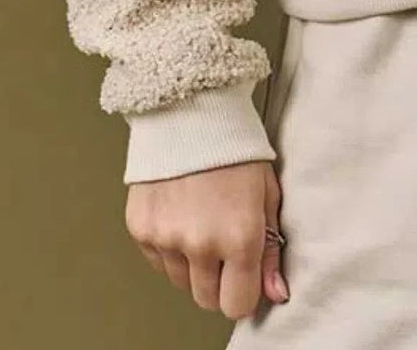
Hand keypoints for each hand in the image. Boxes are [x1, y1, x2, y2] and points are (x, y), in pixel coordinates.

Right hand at [125, 158, 289, 320]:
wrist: (191, 110)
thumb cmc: (235, 148)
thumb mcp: (267, 194)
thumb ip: (270, 250)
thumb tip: (274, 293)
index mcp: (239, 237)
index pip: (237, 305)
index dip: (243, 293)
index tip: (244, 277)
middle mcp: (201, 244)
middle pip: (206, 300)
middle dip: (218, 282)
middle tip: (223, 246)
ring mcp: (167, 238)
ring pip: (181, 282)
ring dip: (193, 265)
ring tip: (202, 222)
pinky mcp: (141, 230)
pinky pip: (158, 262)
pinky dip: (169, 248)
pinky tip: (181, 214)